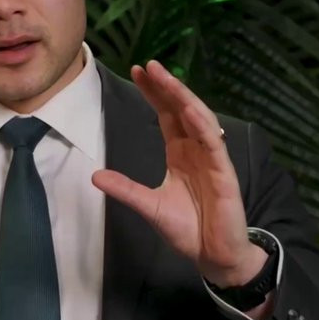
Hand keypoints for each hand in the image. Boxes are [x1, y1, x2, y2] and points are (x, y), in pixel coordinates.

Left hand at [92, 60, 266, 287]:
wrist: (213, 255)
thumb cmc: (188, 229)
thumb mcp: (148, 206)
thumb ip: (125, 189)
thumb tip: (94, 176)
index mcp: (180, 153)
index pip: (166, 115)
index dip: (154, 93)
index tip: (137, 72)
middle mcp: (197, 149)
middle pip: (181, 109)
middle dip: (165, 87)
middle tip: (148, 65)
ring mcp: (212, 158)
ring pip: (198, 118)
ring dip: (182, 97)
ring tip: (165, 78)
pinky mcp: (224, 172)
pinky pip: (213, 143)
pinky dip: (202, 124)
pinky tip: (188, 109)